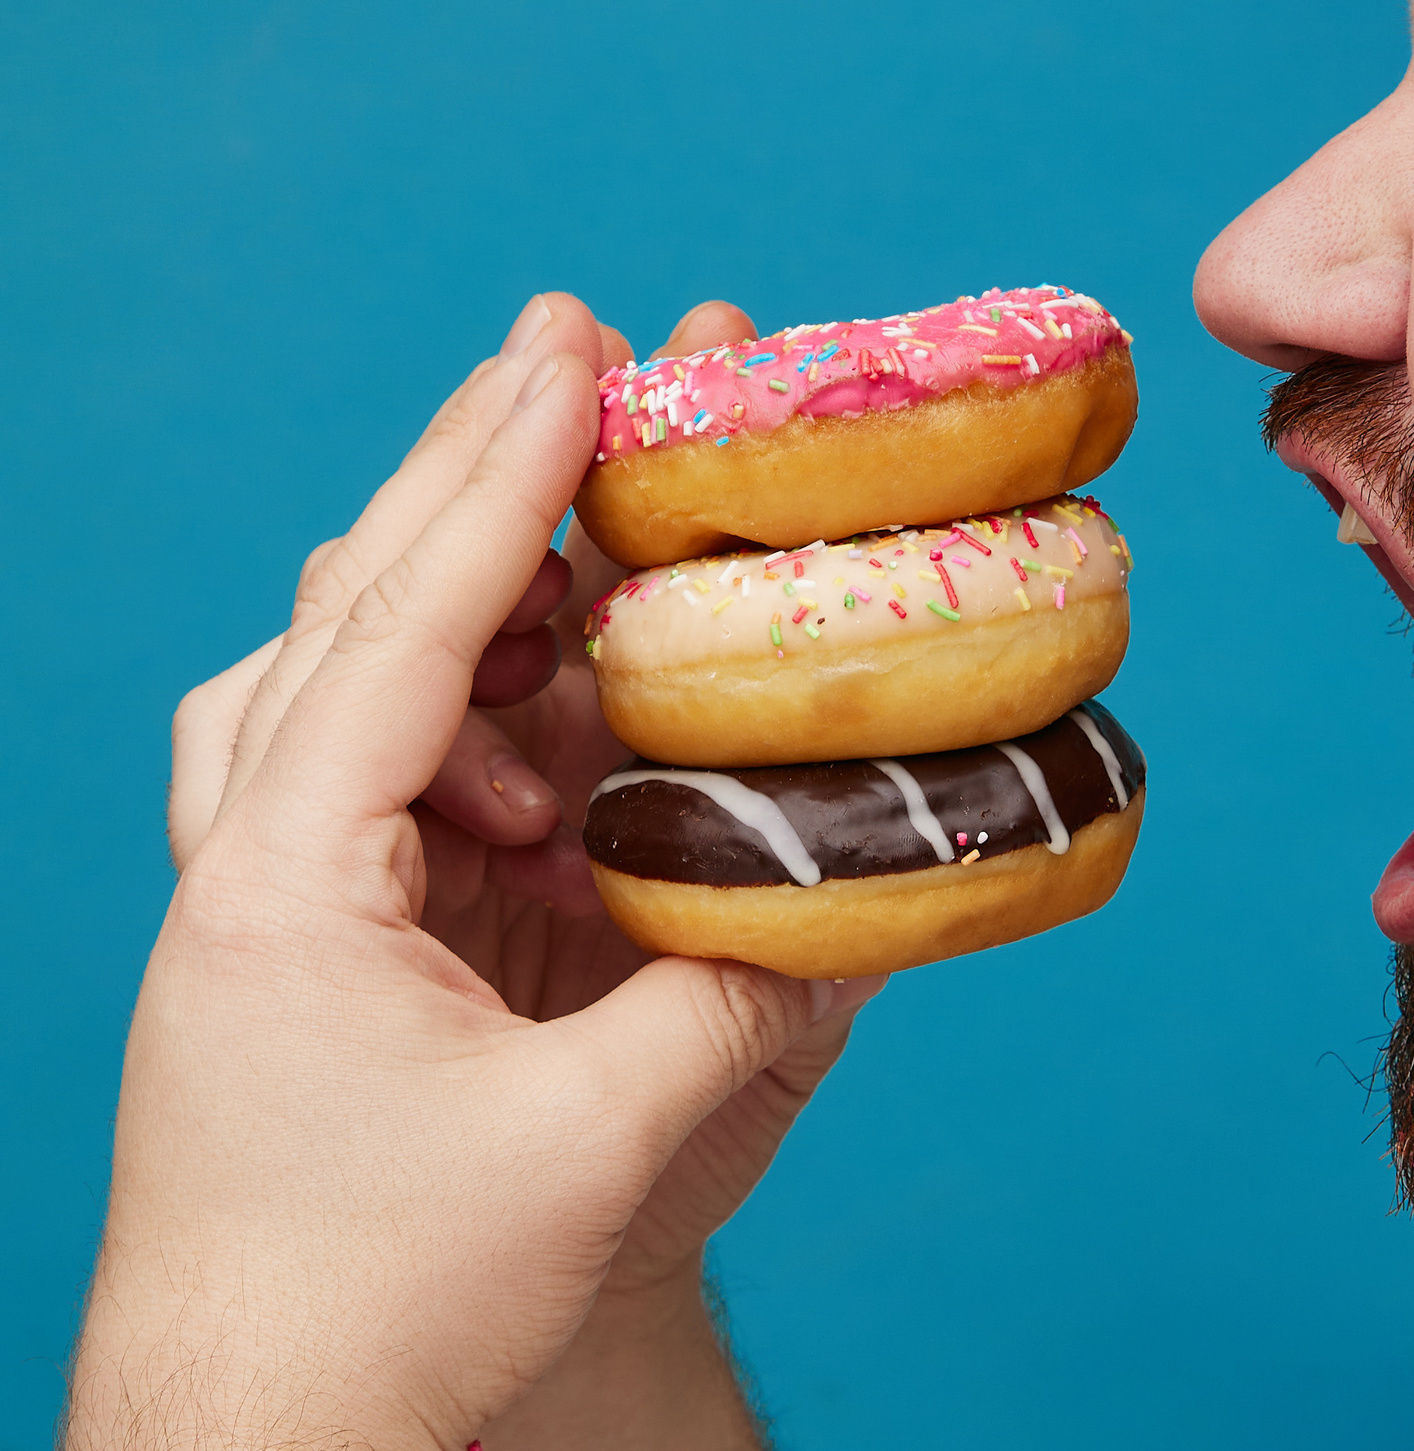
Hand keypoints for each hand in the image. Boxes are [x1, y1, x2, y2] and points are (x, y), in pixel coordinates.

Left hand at [69, 295, 872, 1450]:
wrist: (265, 1447)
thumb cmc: (380, 1314)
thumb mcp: (592, 1148)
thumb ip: (738, 998)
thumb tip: (873, 888)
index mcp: (287, 888)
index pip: (397, 631)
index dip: (499, 481)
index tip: (574, 351)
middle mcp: (264, 864)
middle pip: (351, 608)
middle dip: (471, 471)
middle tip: (580, 348)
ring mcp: (288, 898)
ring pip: (346, 674)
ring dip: (472, 585)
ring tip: (598, 533)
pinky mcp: (333, 941)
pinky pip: (388, 767)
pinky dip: (478, 703)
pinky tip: (561, 717)